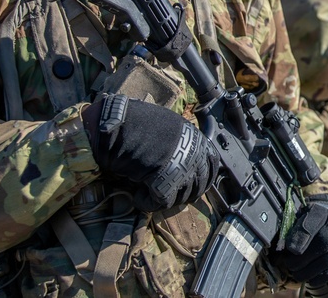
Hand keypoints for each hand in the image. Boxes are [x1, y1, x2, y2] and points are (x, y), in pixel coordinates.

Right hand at [85, 93, 219, 211]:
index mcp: (195, 138)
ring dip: (165, 199)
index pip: (212, 164)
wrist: (115, 123)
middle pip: (200, 185)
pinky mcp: (164, 181)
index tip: (188, 186)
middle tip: (165, 195)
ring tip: (147, 192)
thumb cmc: (136, 124)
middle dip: (184, 194)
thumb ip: (180, 146)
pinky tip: (138, 196)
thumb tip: (187, 165)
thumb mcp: (167, 130)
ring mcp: (181, 167)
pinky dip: (147, 203)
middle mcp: (193, 152)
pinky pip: (161, 202)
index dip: (201, 179)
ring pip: (182, 197)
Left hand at [273, 196, 327, 284]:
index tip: (291, 249)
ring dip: (312, 270)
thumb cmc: (307, 224)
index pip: (315, 217)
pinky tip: (311, 280)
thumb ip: (290, 230)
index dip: (303, 234)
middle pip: (325, 241)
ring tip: (298, 275)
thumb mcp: (296, 220)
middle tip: (290, 266)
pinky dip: (323, 276)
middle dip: (305, 258)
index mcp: (321, 210)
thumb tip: (284, 248)